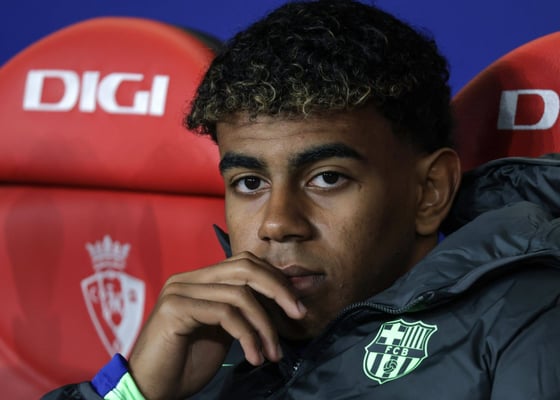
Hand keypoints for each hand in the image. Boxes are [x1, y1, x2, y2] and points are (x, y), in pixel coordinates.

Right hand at [127, 251, 306, 399]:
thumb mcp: (223, 332)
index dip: (275, 279)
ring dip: (264, 325)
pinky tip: (254, 356)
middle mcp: (188, 278)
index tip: (296, 305)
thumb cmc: (187, 364)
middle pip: (245, 267)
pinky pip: (225, 314)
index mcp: (199, 279)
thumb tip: (282, 301)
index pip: (244, 263)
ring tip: (272, 353)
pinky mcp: (175, 308)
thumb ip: (243, 312)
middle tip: (298, 314)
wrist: (152, 389)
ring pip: (239, 294)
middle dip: (278, 289)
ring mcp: (180, 290)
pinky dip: (247, 335)